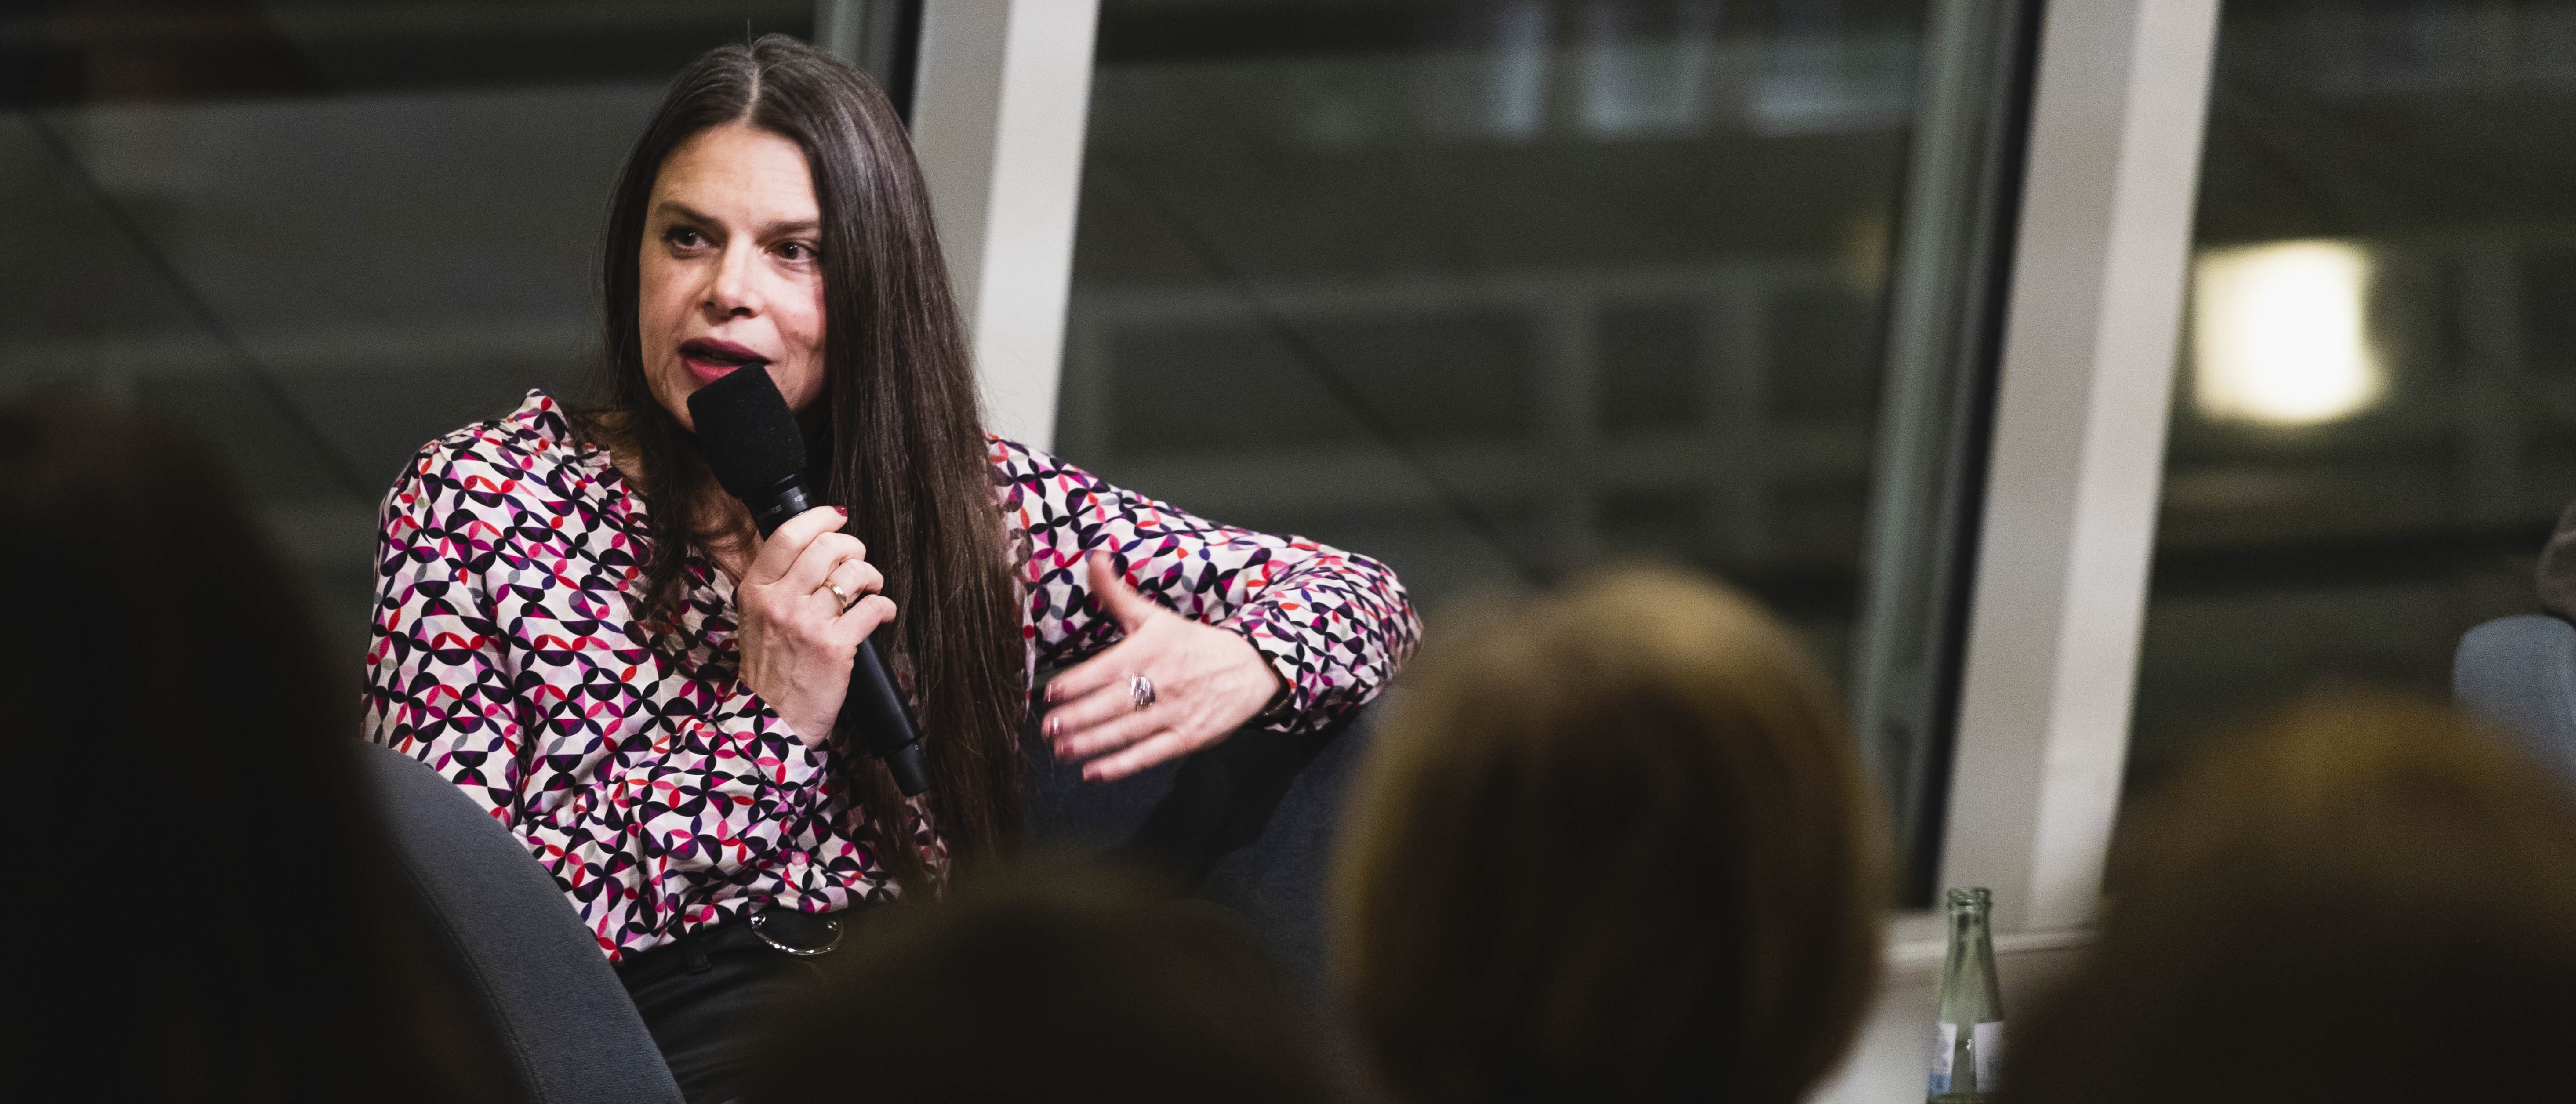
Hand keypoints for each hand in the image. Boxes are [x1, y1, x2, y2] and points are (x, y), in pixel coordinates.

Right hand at [734, 505, 896, 746]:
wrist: (769, 720)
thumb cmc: (769, 669)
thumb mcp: (756, 618)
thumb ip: (779, 584)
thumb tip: (816, 549)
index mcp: (756, 590)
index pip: (789, 535)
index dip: (820, 518)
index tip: (838, 517)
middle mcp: (779, 601)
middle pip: (827, 547)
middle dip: (853, 548)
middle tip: (858, 562)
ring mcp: (807, 623)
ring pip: (854, 573)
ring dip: (871, 576)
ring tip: (870, 589)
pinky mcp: (835, 646)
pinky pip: (873, 608)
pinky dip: (885, 607)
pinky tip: (882, 614)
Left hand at [1043, 551, 1284, 781]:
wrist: (1250, 666)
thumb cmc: (1192, 643)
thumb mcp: (1155, 616)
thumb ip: (1117, 593)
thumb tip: (1093, 556)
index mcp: (1150, 649)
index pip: (1106, 668)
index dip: (1077, 682)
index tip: (1050, 693)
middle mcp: (1161, 681)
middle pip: (1113, 702)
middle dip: (1078, 716)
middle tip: (1047, 728)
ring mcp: (1175, 712)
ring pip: (1127, 730)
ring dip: (1092, 742)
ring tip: (1061, 750)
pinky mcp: (1188, 738)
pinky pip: (1149, 754)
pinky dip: (1121, 766)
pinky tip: (1092, 774)